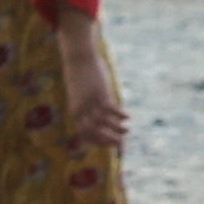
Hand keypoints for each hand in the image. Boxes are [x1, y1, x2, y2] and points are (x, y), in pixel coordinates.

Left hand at [59, 31, 127, 151]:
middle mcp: (81, 110)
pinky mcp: (99, 94)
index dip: (96, 141)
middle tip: (119, 144)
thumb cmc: (80, 74)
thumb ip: (86, 103)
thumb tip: (96, 110)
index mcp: (75, 111)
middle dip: (107, 140)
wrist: (78, 59)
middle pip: (93, 132)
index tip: (107, 145)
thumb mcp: (81, 92)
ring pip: (103, 123)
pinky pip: (111, 109)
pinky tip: (128, 117)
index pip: (84, 133)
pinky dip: (120, 115)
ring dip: (116, 129)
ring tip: (127, 131)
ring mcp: (90, 103)